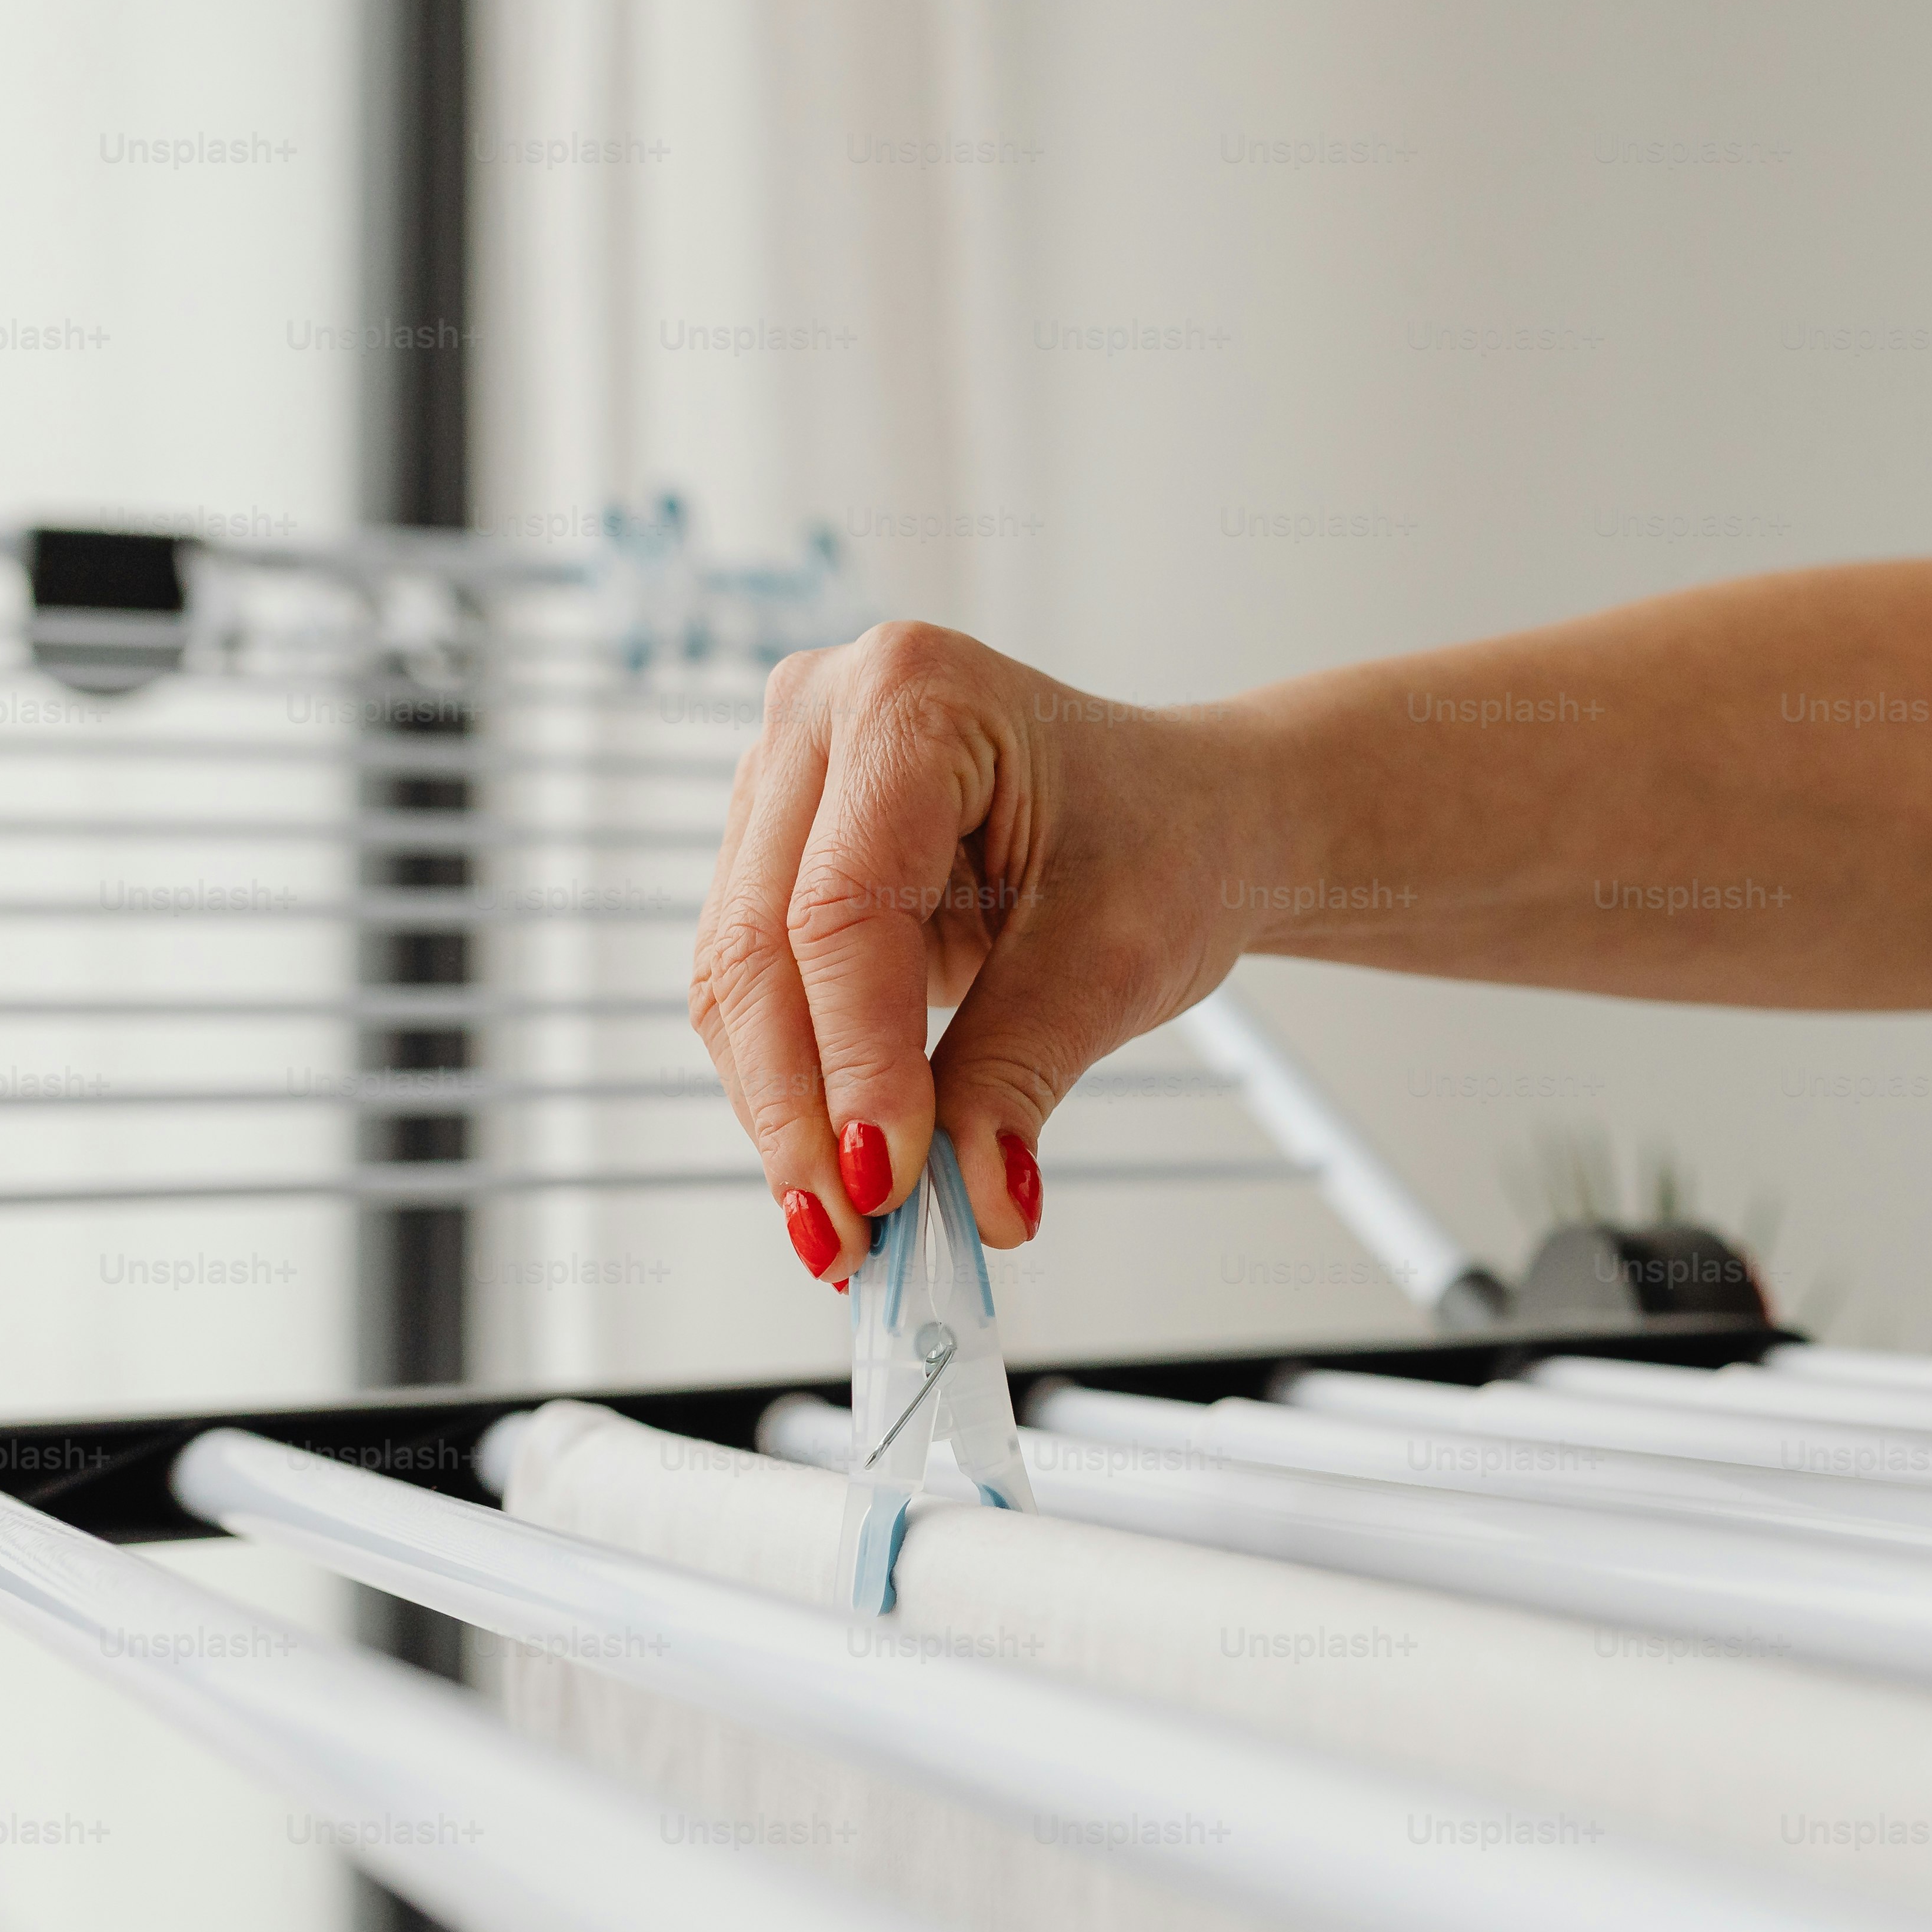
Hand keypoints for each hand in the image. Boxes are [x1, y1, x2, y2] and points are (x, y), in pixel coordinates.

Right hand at [689, 623, 1276, 1283]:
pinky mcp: (776, 847)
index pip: (843, 909)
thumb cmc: (1171, 841)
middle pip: (761, 944)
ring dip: (783, 1114)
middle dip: (800, 1111)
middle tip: (848, 1238)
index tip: (885, 1183)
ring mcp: (784, 777)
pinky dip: (795, 1085)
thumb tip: (974, 1201)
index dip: (856, 1060)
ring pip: (738, 978)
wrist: (1193, 816)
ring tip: (842, 1233)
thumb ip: (1020, 1076)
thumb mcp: (1114, 960)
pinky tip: (836, 1170)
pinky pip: (757, 986)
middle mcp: (821, 714)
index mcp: (914, 693)